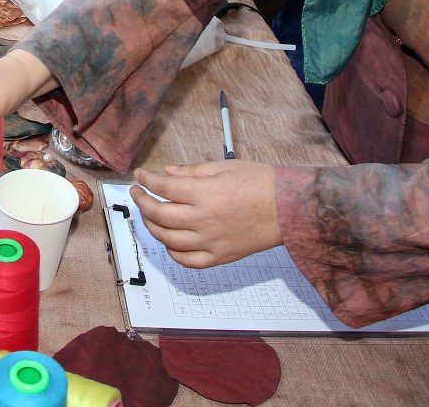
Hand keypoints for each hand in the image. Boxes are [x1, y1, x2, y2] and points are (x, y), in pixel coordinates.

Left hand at [132, 161, 281, 267]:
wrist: (290, 208)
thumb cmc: (262, 183)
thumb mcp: (225, 167)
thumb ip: (193, 171)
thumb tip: (167, 173)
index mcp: (205, 194)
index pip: (163, 188)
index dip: (146, 181)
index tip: (139, 175)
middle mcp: (204, 220)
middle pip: (159, 215)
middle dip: (142, 203)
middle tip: (137, 194)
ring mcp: (211, 241)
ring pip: (168, 240)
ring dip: (151, 227)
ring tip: (148, 215)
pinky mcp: (220, 257)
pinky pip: (187, 260)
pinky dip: (172, 252)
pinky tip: (169, 241)